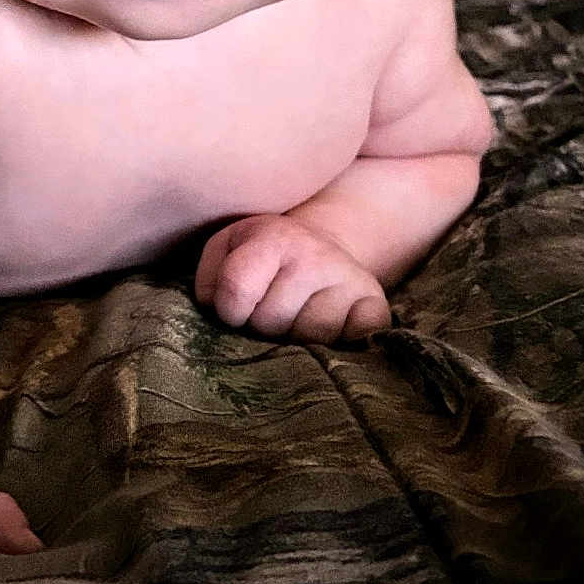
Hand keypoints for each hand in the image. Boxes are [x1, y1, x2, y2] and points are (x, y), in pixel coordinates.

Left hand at [194, 213, 390, 342]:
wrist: (319, 247)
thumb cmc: (262, 256)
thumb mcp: (226, 249)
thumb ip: (207, 278)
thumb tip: (215, 308)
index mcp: (274, 238)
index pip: (236, 290)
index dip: (229, 310)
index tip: (236, 309)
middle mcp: (316, 255)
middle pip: (272, 321)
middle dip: (263, 326)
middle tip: (271, 310)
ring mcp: (349, 280)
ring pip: (311, 338)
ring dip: (298, 339)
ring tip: (297, 317)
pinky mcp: (376, 305)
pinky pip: (356, 342)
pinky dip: (341, 345)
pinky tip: (331, 327)